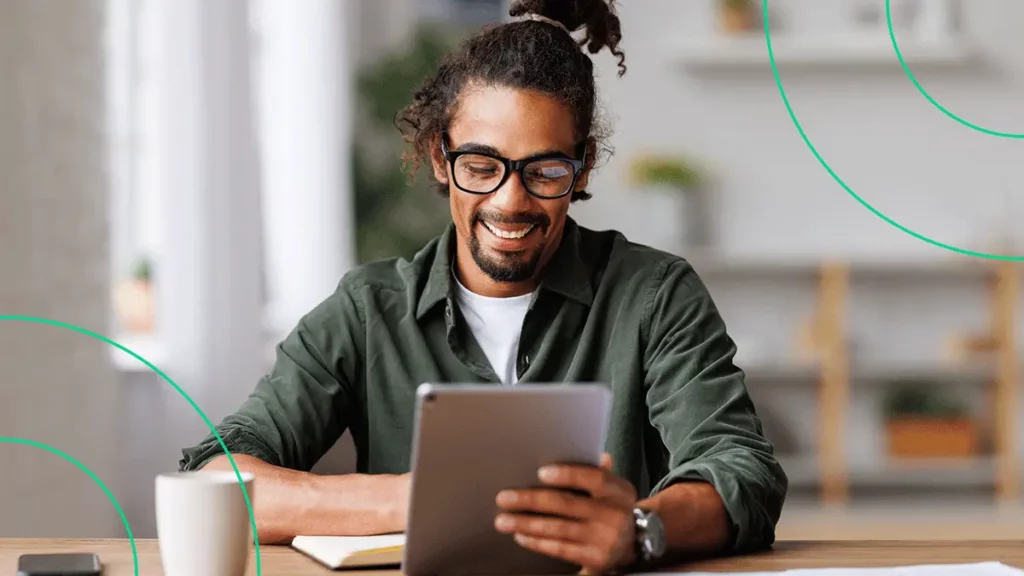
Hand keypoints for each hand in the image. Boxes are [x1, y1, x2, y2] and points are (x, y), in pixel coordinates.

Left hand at [494, 453, 638, 573]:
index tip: (541, 472)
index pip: (594, 478)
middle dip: (531, 500)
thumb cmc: (615, 507)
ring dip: (526, 523)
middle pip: (567, 504)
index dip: (568, 474)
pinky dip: (538, 542)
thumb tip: (597, 454)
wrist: (638, 543)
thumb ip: (601, 472)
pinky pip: (560, 549)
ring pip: (559, 529)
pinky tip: (521, 535)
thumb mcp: (615, 488)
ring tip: (503, 520)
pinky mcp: (596, 559)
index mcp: (620, 491)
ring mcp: (605, 540)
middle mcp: (615, 515)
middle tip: (504, 498)